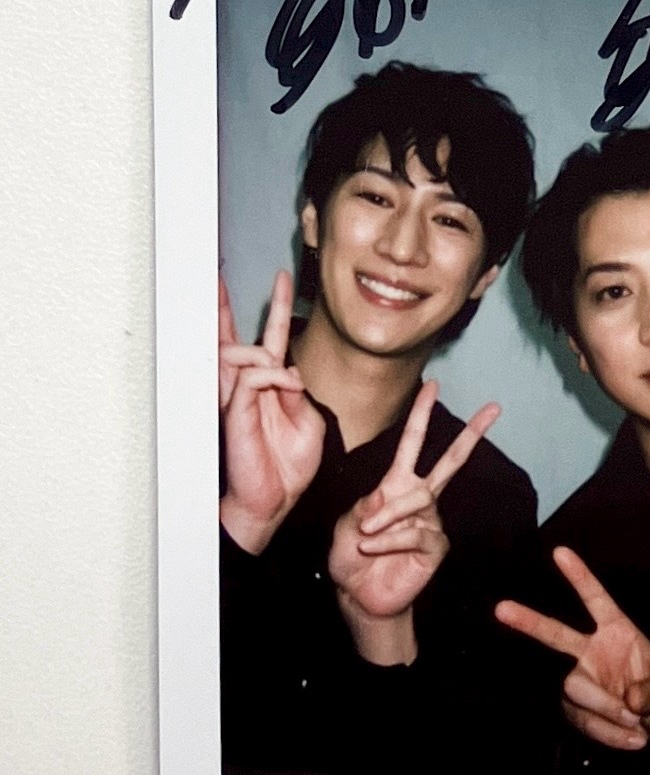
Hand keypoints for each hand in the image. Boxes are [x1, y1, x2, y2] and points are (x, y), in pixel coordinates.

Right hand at [219, 270, 324, 554]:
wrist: (276, 500)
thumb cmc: (290, 465)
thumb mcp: (308, 421)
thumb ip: (297, 392)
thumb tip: (286, 370)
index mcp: (269, 386)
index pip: (270, 338)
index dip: (277, 308)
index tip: (282, 278)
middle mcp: (248, 387)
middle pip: (231, 337)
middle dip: (224, 305)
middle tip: (215, 274)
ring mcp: (237, 398)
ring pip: (236, 352)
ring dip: (262, 353)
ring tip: (280, 375)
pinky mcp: (234, 410)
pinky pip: (250, 376)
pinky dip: (270, 375)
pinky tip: (282, 385)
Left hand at [329, 380, 499, 660]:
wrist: (358, 596)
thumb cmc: (351, 558)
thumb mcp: (347, 524)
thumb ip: (366, 505)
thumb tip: (387, 496)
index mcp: (397, 485)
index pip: (412, 444)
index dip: (420, 414)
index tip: (432, 384)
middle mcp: (420, 499)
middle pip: (451, 462)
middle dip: (472, 434)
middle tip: (493, 408)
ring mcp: (431, 522)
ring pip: (418, 500)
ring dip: (387, 516)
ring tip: (364, 535)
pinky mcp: (435, 547)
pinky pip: (417, 531)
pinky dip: (390, 538)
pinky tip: (373, 547)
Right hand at [495, 546, 649, 750]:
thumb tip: (632, 702)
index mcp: (616, 630)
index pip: (596, 599)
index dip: (579, 577)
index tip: (559, 551)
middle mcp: (589, 650)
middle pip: (555, 634)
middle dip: (528, 620)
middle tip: (500, 608)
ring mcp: (577, 678)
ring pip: (575, 688)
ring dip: (606, 710)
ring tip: (638, 726)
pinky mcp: (572, 708)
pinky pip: (583, 720)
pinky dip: (609, 733)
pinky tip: (632, 738)